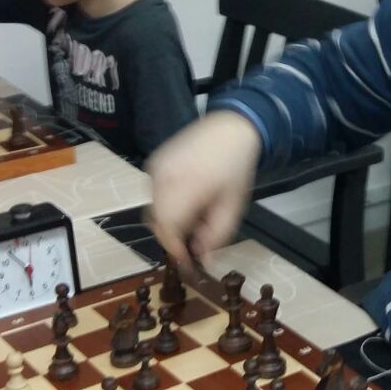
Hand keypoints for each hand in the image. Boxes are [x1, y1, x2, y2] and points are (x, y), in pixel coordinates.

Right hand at [147, 111, 263, 267]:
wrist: (229, 128)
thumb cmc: (236, 168)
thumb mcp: (233, 206)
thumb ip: (216, 236)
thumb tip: (201, 259)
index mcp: (187, 186)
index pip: (168, 228)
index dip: (174, 248)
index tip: (186, 261)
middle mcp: (164, 176)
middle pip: (157, 221)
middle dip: (173, 236)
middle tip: (195, 240)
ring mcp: (155, 168)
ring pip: (153, 209)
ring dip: (169, 220)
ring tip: (196, 215)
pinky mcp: (153, 162)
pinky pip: (154, 193)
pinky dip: (166, 204)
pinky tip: (188, 198)